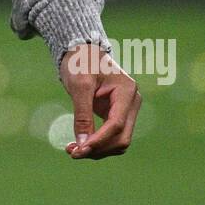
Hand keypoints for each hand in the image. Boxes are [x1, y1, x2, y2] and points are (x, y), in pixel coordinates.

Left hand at [58, 43, 140, 159]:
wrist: (82, 51)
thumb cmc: (81, 62)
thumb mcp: (79, 86)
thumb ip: (82, 115)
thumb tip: (83, 143)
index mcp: (127, 91)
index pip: (116, 124)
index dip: (98, 140)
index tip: (79, 149)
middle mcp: (132, 102)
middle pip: (121, 137)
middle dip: (98, 149)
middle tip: (73, 153)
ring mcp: (126, 110)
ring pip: (117, 141)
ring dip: (97, 150)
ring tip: (72, 150)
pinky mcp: (117, 115)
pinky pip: (111, 136)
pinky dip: (97, 144)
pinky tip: (79, 144)